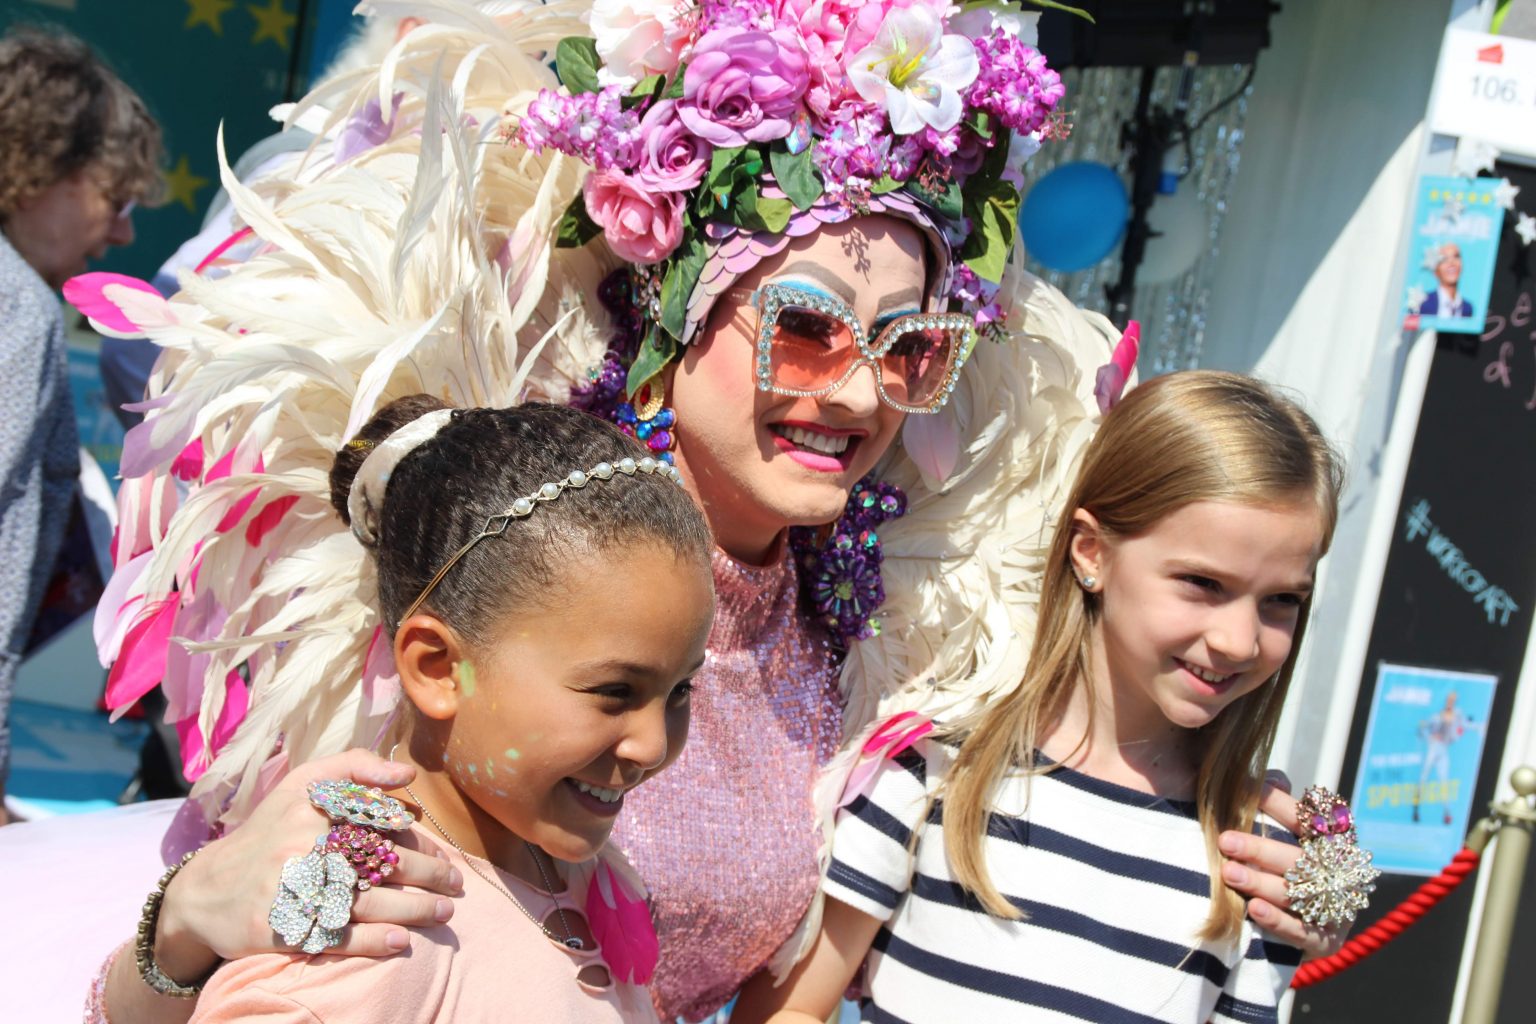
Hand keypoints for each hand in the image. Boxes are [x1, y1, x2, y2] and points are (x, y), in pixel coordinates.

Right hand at [155, 749, 463, 980]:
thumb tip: (408, 774)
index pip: (383, 825)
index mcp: (316, 810)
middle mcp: (305, 847)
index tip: (446, 856)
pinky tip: (402, 942)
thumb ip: (356, 768)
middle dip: (429, 876)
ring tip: (443, 912)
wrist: (206, 889)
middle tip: (456, 885)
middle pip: (382, 864)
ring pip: (368, 903)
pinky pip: (338, 938)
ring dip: (414, 910)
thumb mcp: (304, 784)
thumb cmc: (270, 830)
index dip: (421, 843)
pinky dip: (374, 942)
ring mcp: (293, 890)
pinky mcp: (283, 929)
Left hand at [1218, 771, 1348, 959]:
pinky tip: (1254, 908)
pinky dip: (1278, 920)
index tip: (1246, 792)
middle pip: (1298, 859)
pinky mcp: (1327, 940)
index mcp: (1332, 842)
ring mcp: (1337, 908)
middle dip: (1260, 849)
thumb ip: (1276, 803)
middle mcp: (1340, 873)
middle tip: (1225, 841)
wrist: (1297, 924)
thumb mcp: (1282, 831)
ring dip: (1261, 882)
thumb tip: (1269, 779)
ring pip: (1297, 894)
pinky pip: (1303, 932)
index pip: (1309, 819)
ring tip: (1229, 873)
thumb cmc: (1284, 864)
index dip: (1279, 805)